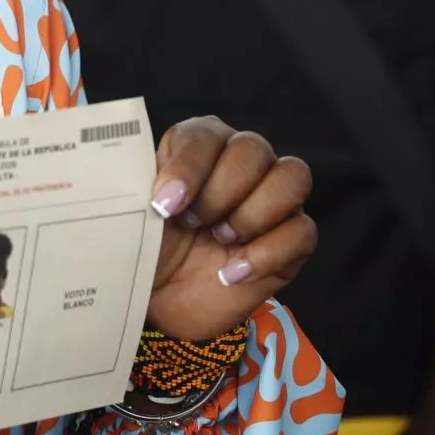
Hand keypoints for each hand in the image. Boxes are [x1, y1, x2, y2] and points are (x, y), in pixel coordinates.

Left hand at [143, 117, 315, 342]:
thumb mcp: (130, 213)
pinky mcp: (290, 241)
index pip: (207, 134)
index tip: (164, 204)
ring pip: (293, 177)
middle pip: (254, 149)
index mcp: (198, 146)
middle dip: (220, 190)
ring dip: (253, 212)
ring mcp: (272, 200)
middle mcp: (242, 163)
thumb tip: (151, 182)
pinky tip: (231, 273)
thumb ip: (137, 185)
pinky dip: (268, 253)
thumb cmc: (144, 246)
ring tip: (219, 239)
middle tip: (191, 222)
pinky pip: (303, 231)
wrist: (159, 301)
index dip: (189, 167)